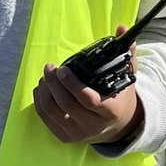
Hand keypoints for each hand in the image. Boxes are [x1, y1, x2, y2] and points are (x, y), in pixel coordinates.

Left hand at [33, 30, 142, 145]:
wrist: (117, 126)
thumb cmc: (119, 96)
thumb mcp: (126, 77)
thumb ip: (126, 53)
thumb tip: (121, 28)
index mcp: (111, 111)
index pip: (89, 100)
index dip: (72, 85)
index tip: (63, 69)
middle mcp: (94, 126)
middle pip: (66, 104)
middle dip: (54, 83)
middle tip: (51, 68)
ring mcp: (78, 134)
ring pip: (52, 111)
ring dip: (45, 90)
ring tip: (46, 75)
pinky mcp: (65, 138)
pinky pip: (45, 118)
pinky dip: (39, 101)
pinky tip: (42, 88)